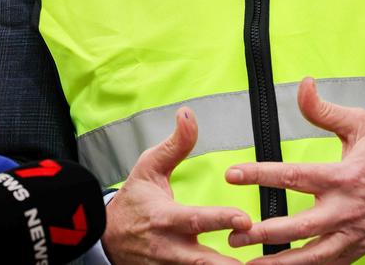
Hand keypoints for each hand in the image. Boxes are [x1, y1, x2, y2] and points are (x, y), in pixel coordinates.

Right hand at [102, 106, 251, 264]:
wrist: (106, 237)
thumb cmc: (133, 201)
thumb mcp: (150, 166)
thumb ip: (175, 144)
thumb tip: (188, 115)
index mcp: (165, 218)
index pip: (196, 220)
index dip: (220, 220)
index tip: (244, 218)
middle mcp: (170, 248)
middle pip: (204, 262)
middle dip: (229, 263)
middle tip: (258, 261)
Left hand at [225, 78, 364, 263]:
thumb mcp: (359, 124)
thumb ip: (324, 110)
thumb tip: (303, 85)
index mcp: (342, 177)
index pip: (293, 176)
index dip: (260, 175)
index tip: (233, 173)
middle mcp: (344, 211)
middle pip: (298, 227)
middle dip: (264, 232)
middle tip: (233, 233)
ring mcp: (350, 236)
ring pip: (310, 256)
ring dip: (278, 262)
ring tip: (247, 263)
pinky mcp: (353, 252)